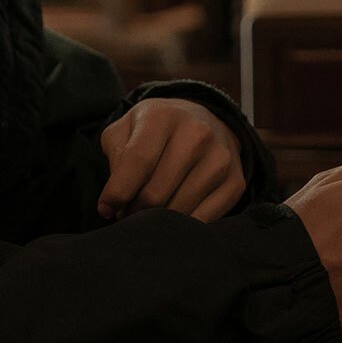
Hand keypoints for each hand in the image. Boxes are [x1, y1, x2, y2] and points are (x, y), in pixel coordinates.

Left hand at [97, 98, 245, 221]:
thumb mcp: (126, 129)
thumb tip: (113, 203)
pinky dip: (183, 226)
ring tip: (149, 211)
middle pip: (155, 194)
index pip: (138, 162)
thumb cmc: (154, 130)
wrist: (202, 121)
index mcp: (163, 116)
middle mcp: (196, 134)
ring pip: (178, 211)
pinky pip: (204, 219)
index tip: (106, 209)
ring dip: (157, 221)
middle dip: (134, 210)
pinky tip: (174, 216)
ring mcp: (220, 159)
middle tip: (128, 211)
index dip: (117, 193)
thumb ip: (115, 158)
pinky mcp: (235, 181)